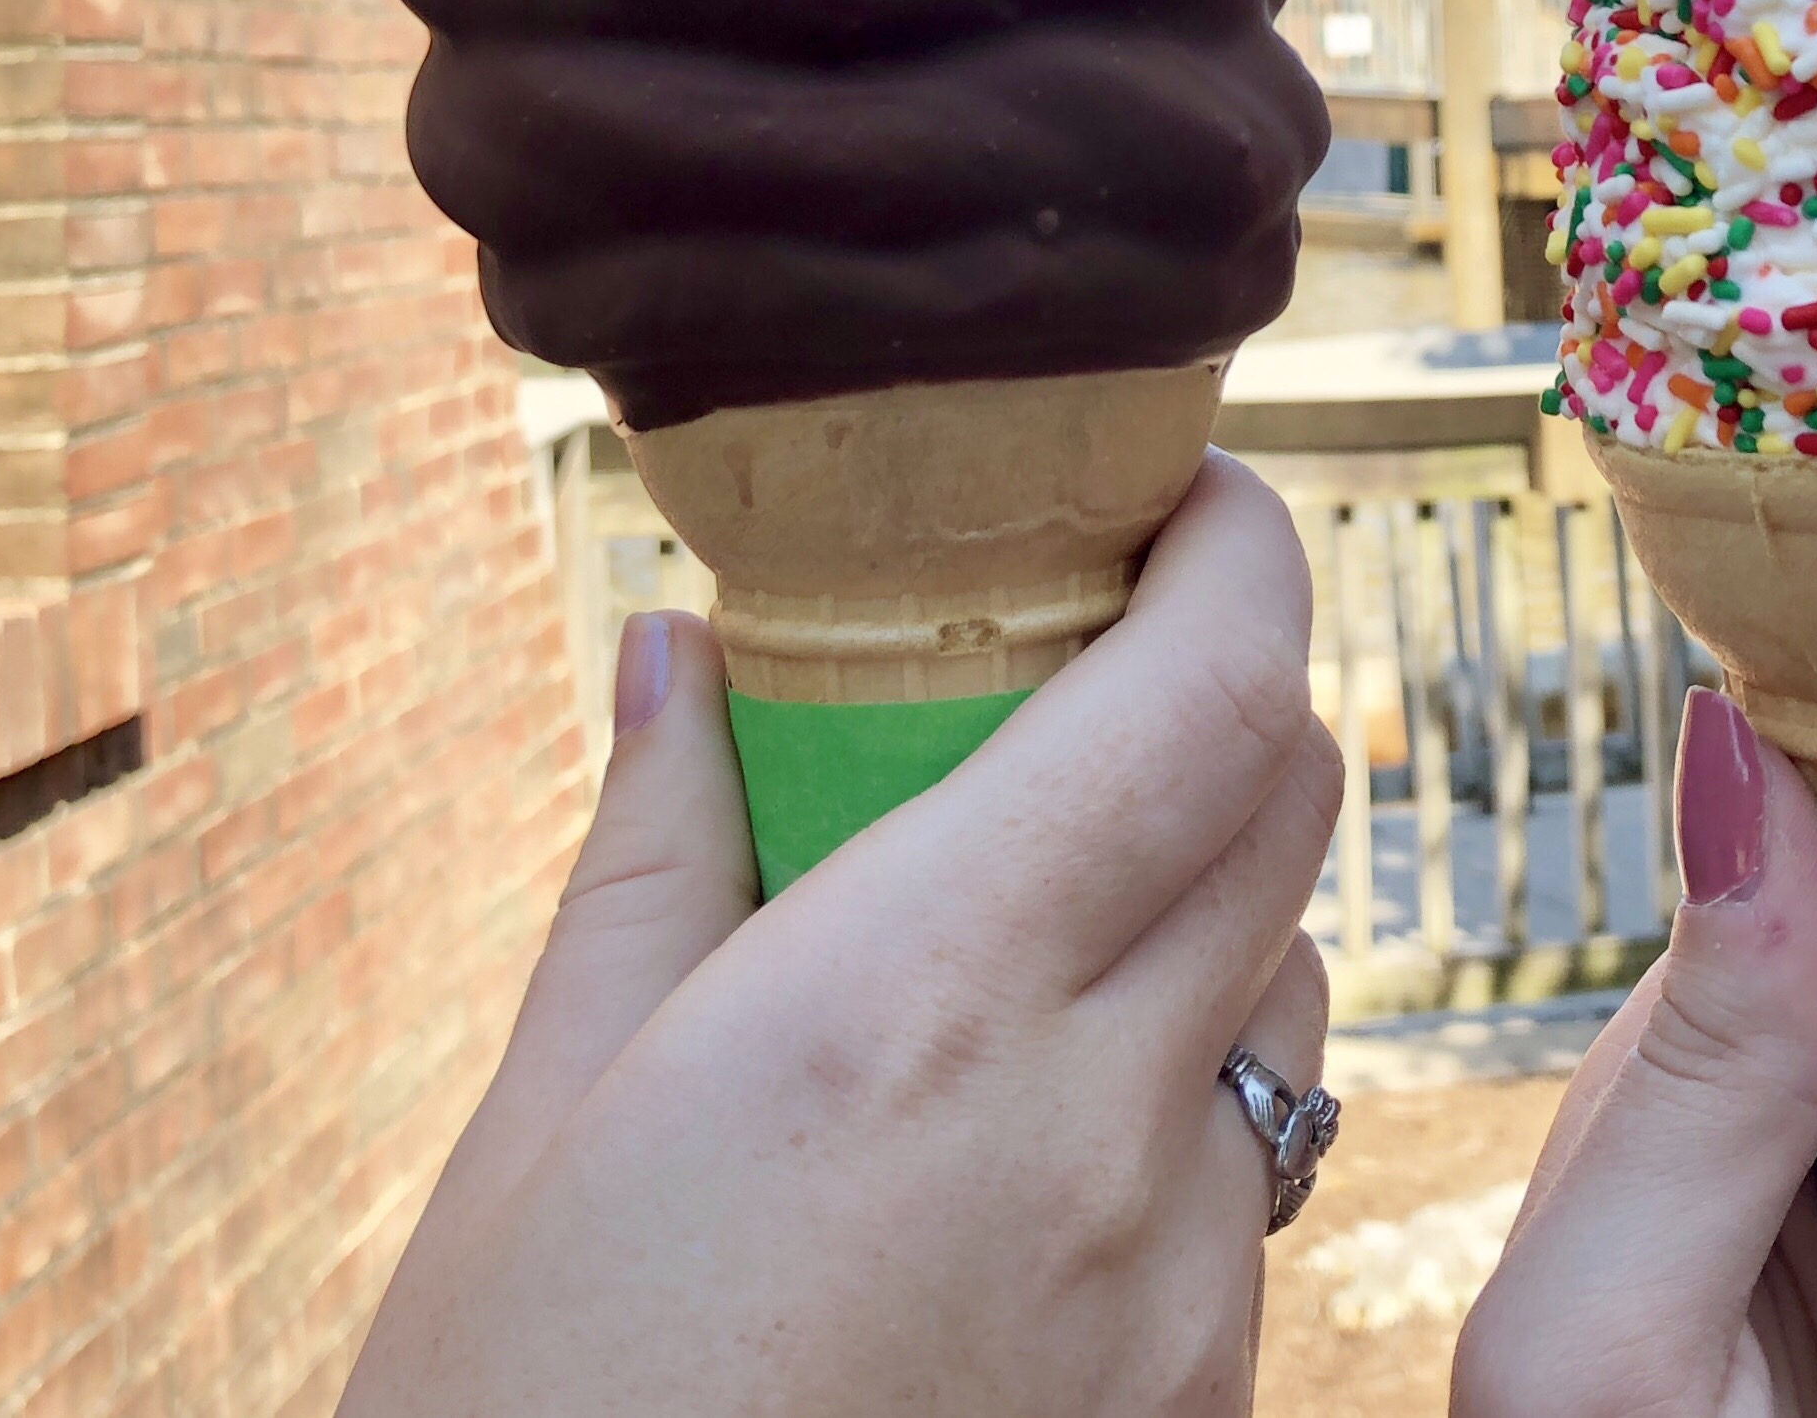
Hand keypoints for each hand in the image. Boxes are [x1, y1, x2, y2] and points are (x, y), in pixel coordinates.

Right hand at [343, 453, 1342, 1417]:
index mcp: (918, 997)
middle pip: (1292, 800)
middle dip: (1224, 693)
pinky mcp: (1203, 1386)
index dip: (1238, 548)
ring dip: (1218, 890)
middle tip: (1088, 673)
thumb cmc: (519, 1417)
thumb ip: (654, 847)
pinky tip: (1042, 1118)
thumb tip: (678, 645)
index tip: (1185, 491)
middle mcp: (1092, 1114)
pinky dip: (1198, 1073)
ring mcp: (1176, 1269)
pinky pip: (1264, 1155)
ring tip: (1045, 910)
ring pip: (1297, 974)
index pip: (1211, 690)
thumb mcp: (540, 1116)